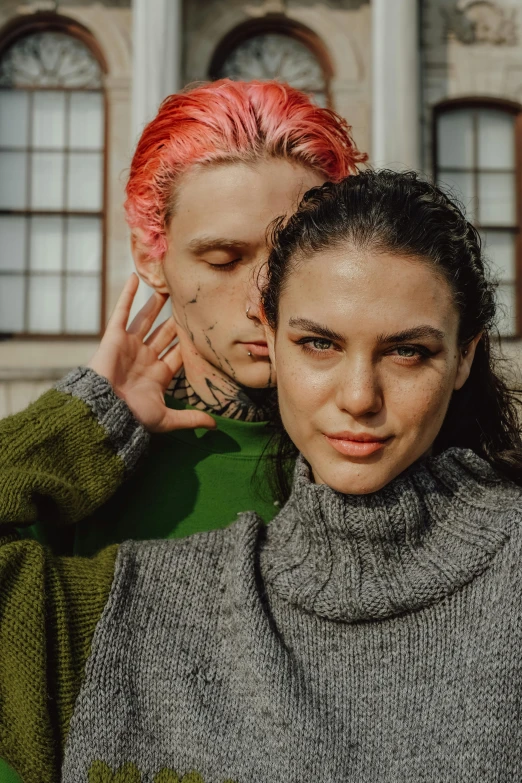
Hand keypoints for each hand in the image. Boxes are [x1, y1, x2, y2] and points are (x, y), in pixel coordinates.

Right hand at [87, 274, 215, 432]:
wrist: (105, 410)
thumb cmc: (133, 416)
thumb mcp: (167, 419)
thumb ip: (191, 418)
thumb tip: (216, 427)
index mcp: (158, 375)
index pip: (179, 354)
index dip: (189, 341)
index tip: (203, 327)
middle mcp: (145, 358)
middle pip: (164, 334)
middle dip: (175, 319)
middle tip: (189, 301)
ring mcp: (129, 346)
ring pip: (146, 319)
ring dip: (155, 303)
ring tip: (167, 286)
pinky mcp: (114, 337)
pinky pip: (121, 311)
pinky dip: (127, 295)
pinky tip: (134, 278)